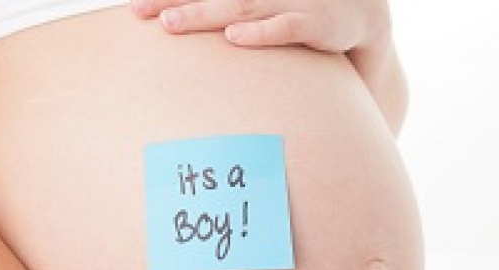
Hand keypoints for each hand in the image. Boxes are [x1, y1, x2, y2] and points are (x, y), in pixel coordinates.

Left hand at [130, 0, 391, 53]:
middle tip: (137, 12)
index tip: (134, 6)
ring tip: (170, 23)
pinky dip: (261, 32)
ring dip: (204, 13)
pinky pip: (286, 28)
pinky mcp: (317, 23)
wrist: (363, 18)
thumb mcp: (268, 13)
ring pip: (241, 7)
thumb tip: (210, 34)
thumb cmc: (304, 17)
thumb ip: (241, 16)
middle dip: (174, 0)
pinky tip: (234, 37)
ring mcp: (292, 2)